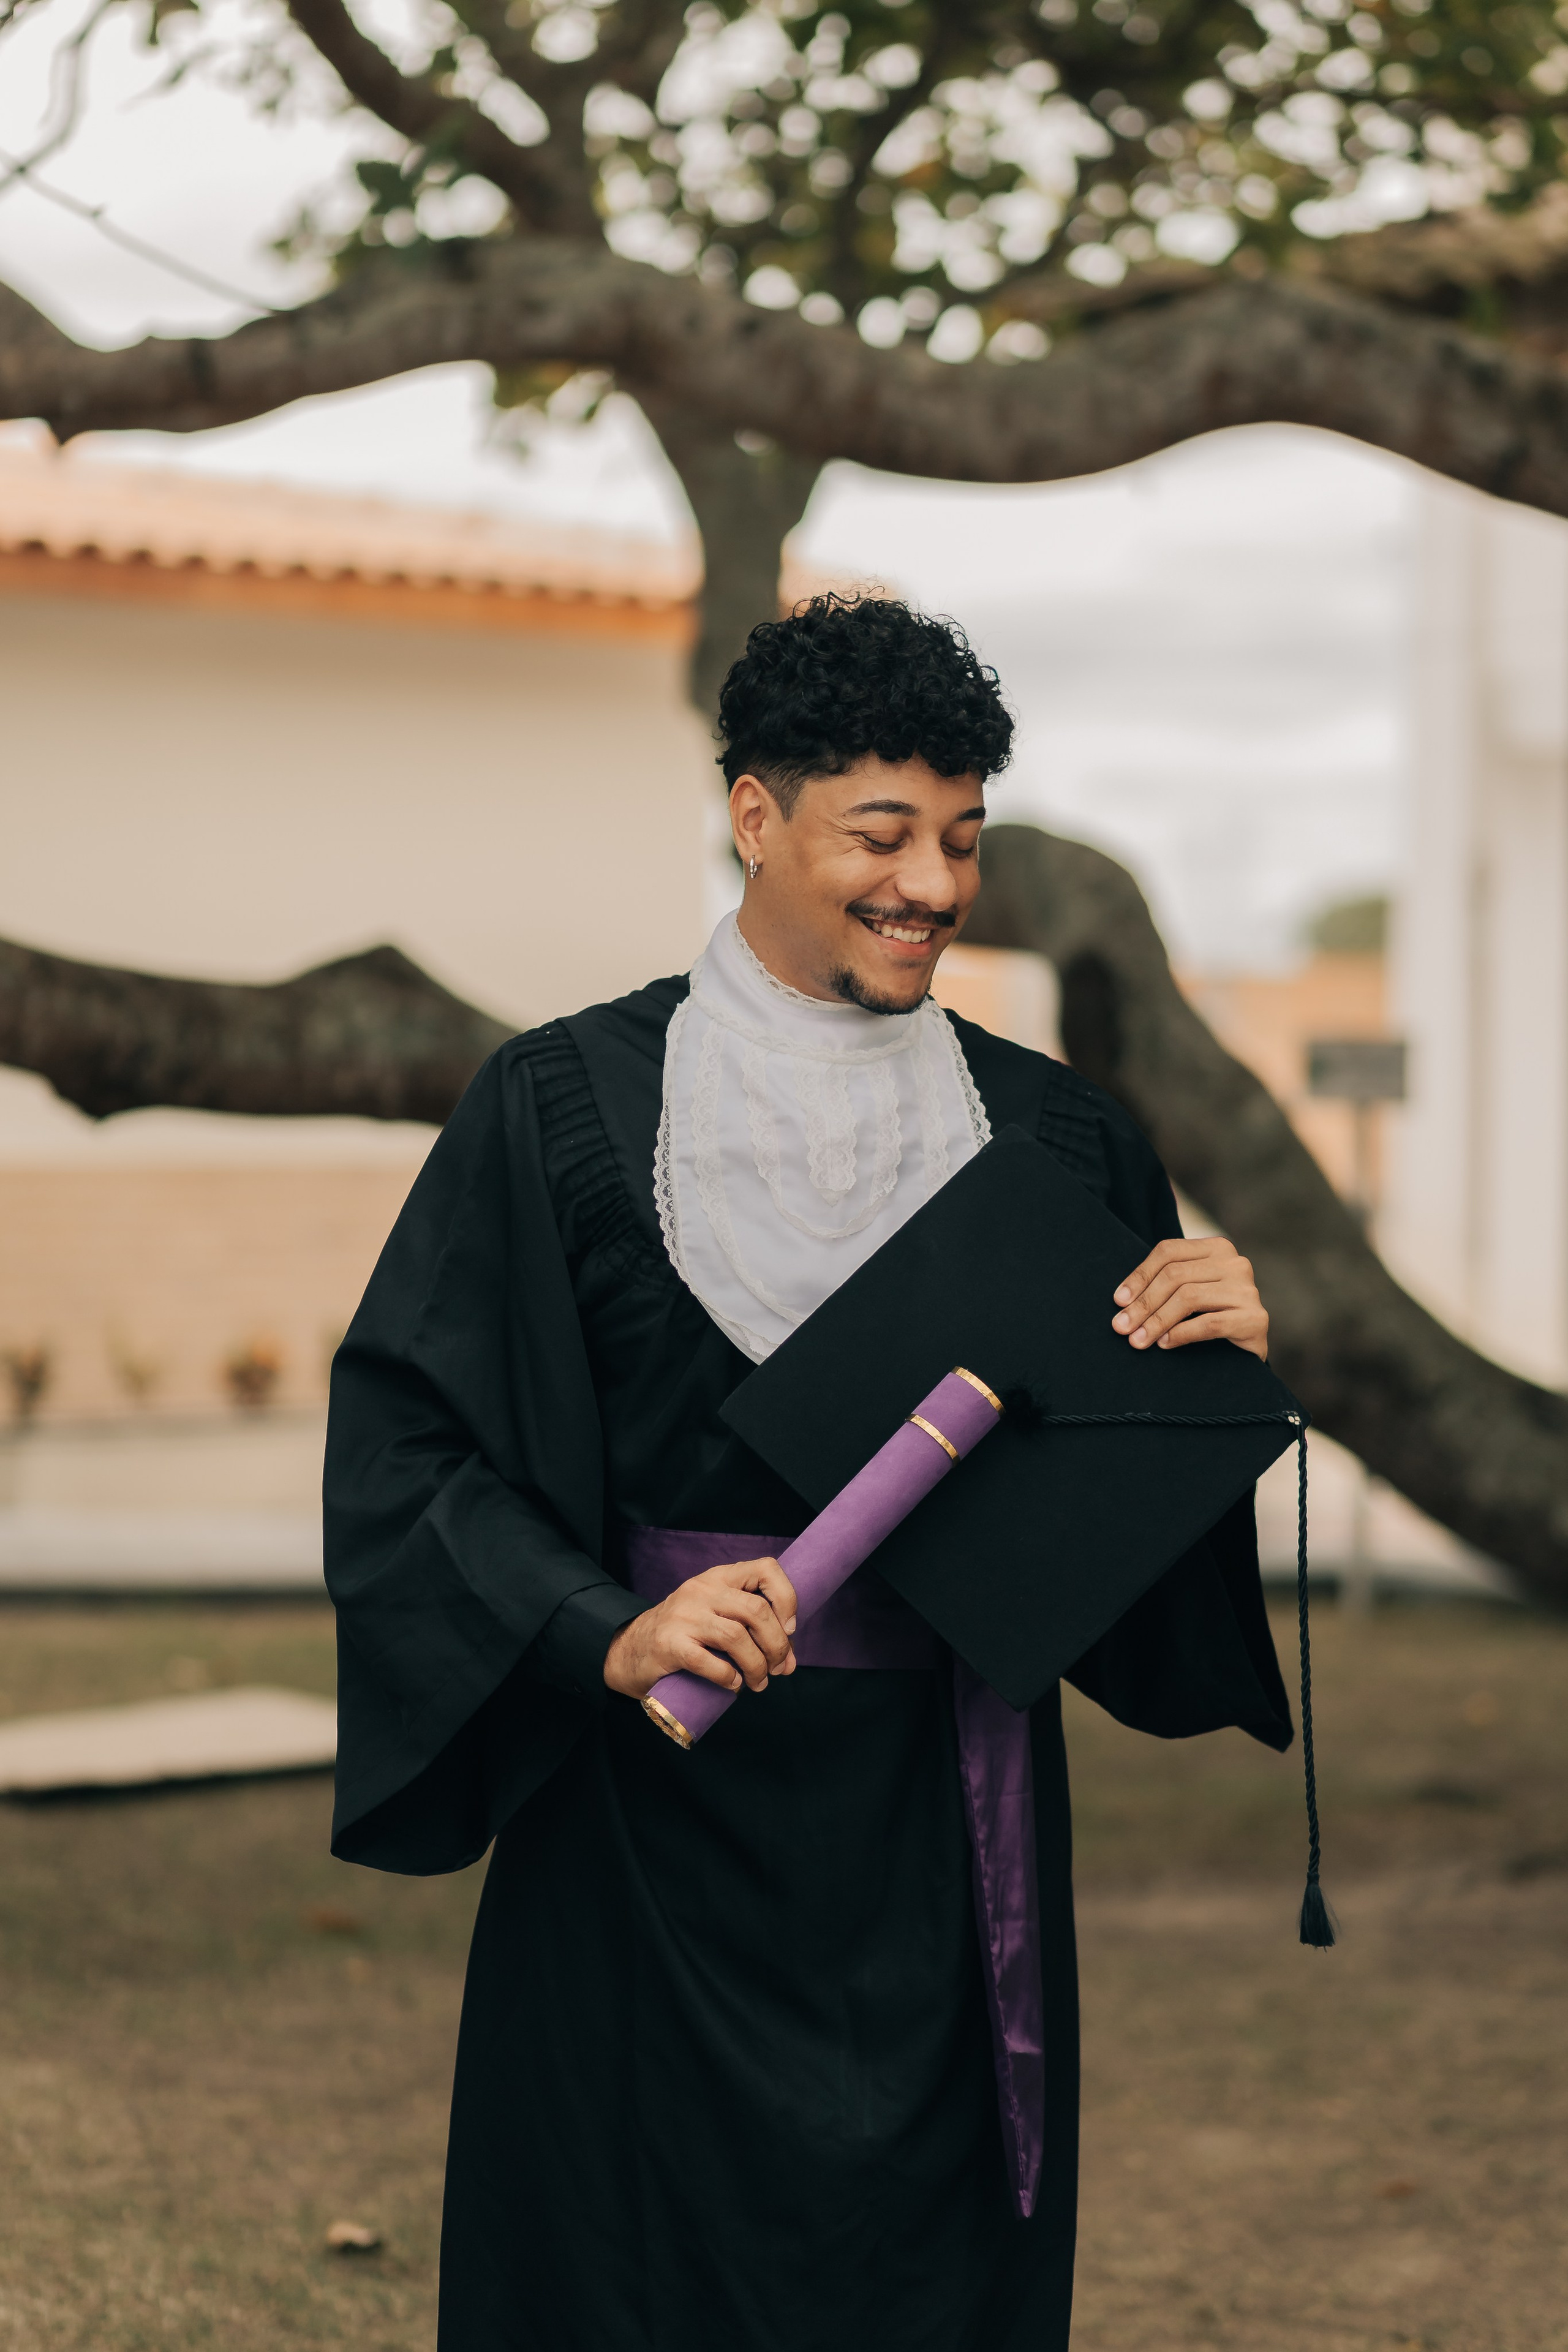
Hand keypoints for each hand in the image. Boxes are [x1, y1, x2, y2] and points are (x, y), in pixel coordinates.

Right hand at [603, 1557, 798, 1699]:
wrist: (629, 1650)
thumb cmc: (684, 1635)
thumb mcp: (716, 1616)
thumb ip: (752, 1630)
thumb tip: (789, 1663)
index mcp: (718, 1577)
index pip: (765, 1569)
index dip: (786, 1598)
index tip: (789, 1628)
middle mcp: (701, 1591)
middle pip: (757, 1610)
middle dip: (778, 1645)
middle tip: (779, 1669)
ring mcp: (683, 1616)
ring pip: (737, 1637)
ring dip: (757, 1666)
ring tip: (759, 1683)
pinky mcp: (670, 1644)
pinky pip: (710, 1662)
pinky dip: (729, 1678)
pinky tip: (733, 1685)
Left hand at [1112, 1236, 1268, 1359]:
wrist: (1247, 1346)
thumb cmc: (1211, 1315)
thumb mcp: (1188, 1290)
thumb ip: (1165, 1284)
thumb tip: (1122, 1300)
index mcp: (1217, 1248)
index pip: (1168, 1252)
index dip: (1139, 1276)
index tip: (1118, 1301)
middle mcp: (1235, 1263)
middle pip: (1176, 1276)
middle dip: (1143, 1304)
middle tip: (1121, 1327)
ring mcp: (1248, 1290)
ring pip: (1189, 1297)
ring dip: (1157, 1321)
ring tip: (1139, 1339)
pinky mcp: (1255, 1318)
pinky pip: (1209, 1323)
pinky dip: (1181, 1334)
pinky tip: (1165, 1343)